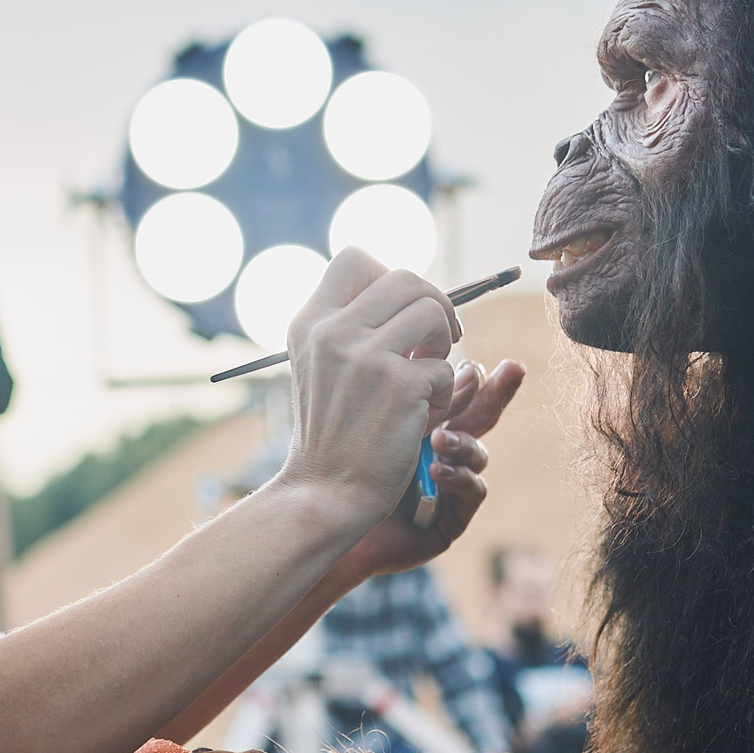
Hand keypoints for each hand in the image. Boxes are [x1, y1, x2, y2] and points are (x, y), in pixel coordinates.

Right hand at [272, 249, 462, 532]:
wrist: (325, 493)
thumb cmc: (333, 433)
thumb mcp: (323, 367)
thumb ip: (351, 326)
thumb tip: (408, 288)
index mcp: (309, 322)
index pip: (355, 258)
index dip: (390, 278)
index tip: (400, 314)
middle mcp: (332, 331)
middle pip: (406, 278)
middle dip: (434, 305)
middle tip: (438, 341)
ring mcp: (364, 356)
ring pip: (432, 312)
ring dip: (442, 345)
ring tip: (427, 377)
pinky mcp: (398, 385)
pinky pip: (443, 366)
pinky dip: (441, 392)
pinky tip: (419, 416)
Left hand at [341, 356, 528, 580]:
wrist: (332, 525)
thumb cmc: (345, 473)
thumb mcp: (380, 425)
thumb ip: (410, 395)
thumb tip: (435, 354)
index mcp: (424, 425)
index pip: (457, 393)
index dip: (474, 375)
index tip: (476, 361)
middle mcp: (443, 452)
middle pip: (480, 416)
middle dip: (498, 392)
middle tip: (514, 368)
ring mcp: (452, 485)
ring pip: (478, 453)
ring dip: (463, 443)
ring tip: (439, 440)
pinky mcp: (454, 517)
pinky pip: (474, 491)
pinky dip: (460, 478)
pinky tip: (438, 471)